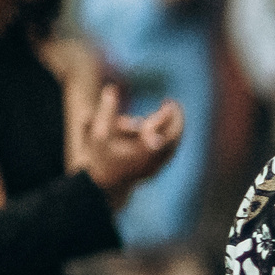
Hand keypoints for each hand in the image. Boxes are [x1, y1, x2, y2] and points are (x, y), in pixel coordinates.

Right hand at [72, 87, 184, 205]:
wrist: (104, 186)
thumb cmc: (99, 158)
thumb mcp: (99, 134)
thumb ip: (106, 112)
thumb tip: (111, 88)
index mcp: (139, 153)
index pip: (161, 131)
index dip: (165, 116)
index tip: (168, 102)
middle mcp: (152, 161)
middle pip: (173, 138)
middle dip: (175, 119)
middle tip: (172, 102)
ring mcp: (157, 167)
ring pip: (173, 144)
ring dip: (174, 127)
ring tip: (171, 109)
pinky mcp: (157, 169)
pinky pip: (170, 151)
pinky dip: (170, 137)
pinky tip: (169, 125)